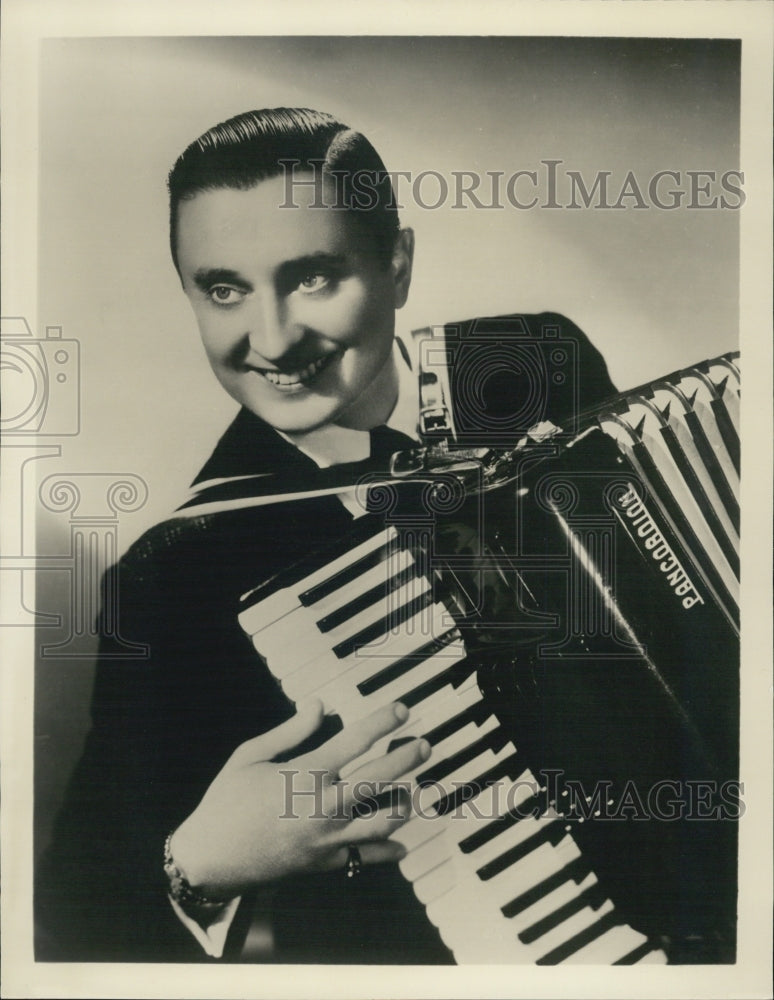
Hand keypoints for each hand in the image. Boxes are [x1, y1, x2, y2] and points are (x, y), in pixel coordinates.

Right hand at [169, 700, 428, 898]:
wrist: (209, 858)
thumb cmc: (226, 801)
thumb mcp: (250, 755)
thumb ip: (290, 731)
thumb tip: (318, 705)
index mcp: (304, 774)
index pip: (355, 742)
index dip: (383, 723)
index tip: (401, 712)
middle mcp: (322, 806)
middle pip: (379, 780)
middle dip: (406, 759)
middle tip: (423, 746)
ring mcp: (326, 838)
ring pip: (382, 822)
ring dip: (403, 804)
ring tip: (411, 790)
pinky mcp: (324, 863)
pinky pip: (365, 858)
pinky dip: (387, 851)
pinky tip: (400, 843)